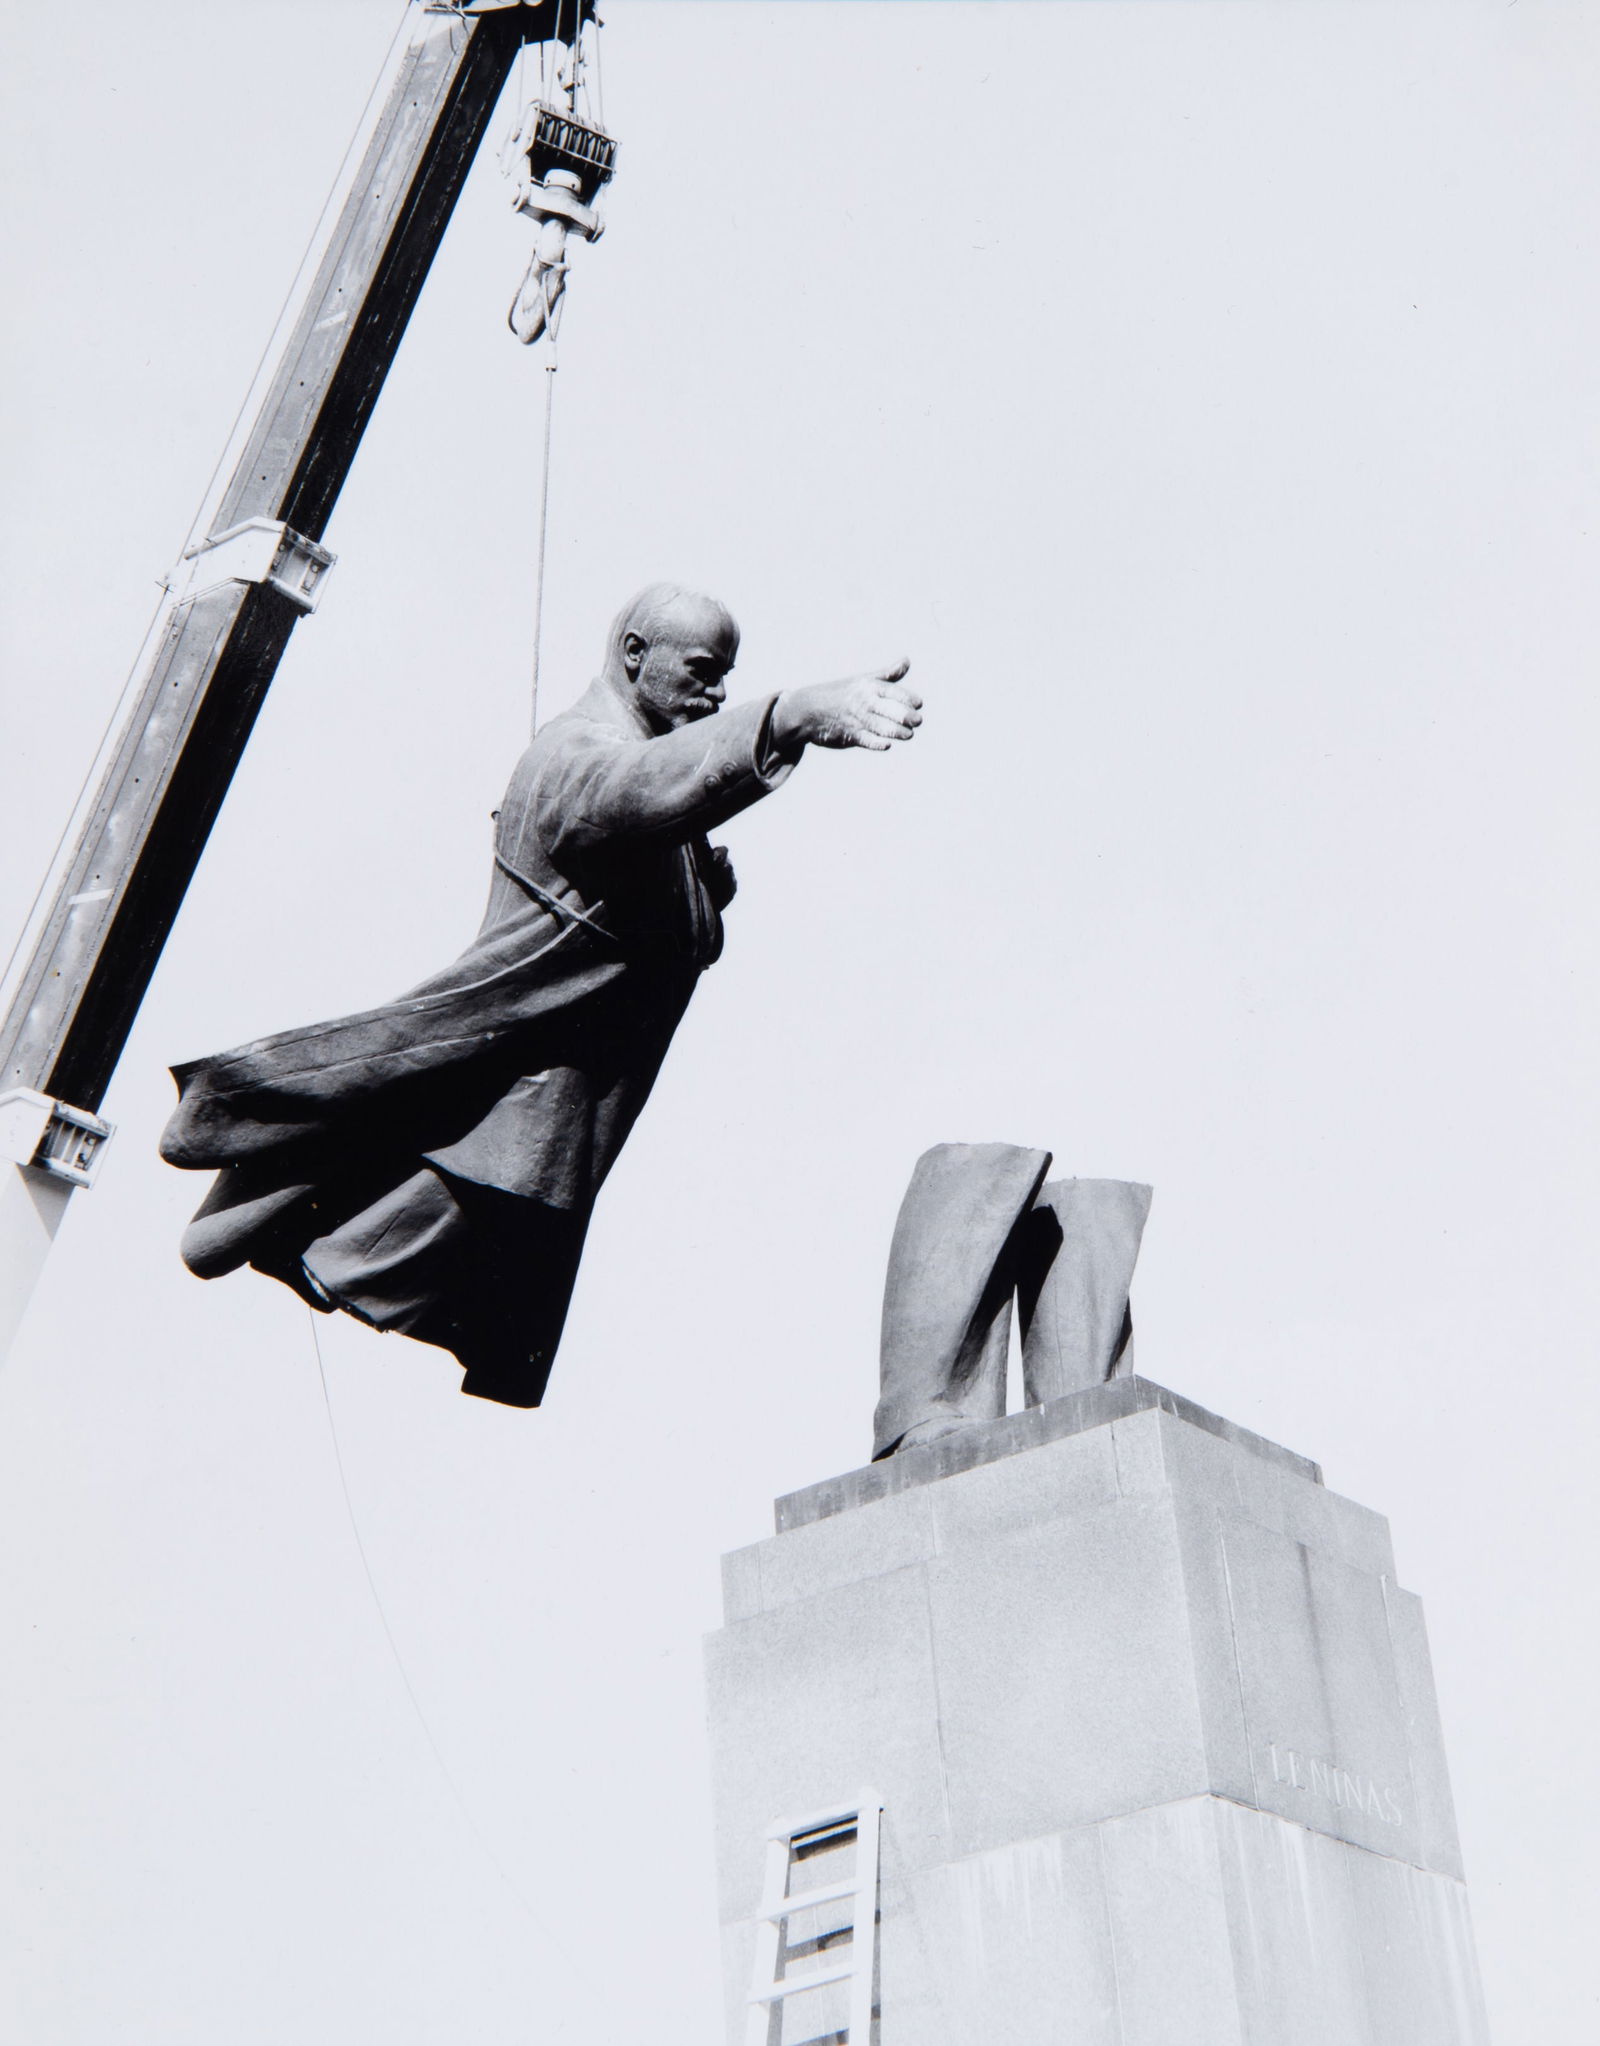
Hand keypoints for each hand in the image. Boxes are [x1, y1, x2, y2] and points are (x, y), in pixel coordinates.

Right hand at [773, 660, 921, 752]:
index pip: (891, 691)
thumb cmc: (840, 693)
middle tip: (918, 721)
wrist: (807, 710)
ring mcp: (856, 719)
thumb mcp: (863, 680)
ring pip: (880, 726)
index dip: (906, 698)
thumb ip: (888, 675)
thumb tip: (907, 661)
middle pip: (888, 709)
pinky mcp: (849, 736)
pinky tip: (887, 745)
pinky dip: (876, 743)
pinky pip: (865, 740)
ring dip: (896, 731)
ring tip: (909, 735)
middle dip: (905, 716)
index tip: (919, 704)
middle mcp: (863, 702)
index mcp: (868, 687)